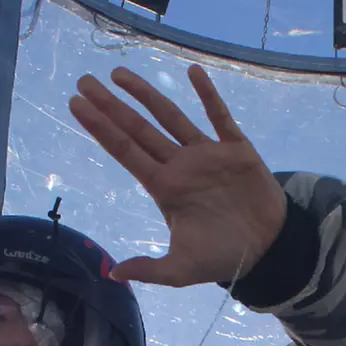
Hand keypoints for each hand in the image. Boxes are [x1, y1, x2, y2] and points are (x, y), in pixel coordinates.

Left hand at [68, 65, 286, 287]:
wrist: (269, 249)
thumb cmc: (222, 257)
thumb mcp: (182, 269)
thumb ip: (150, 269)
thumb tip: (113, 273)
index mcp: (164, 187)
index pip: (125, 151)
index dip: (100, 129)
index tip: (76, 105)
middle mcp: (179, 164)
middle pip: (138, 129)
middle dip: (111, 105)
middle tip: (83, 81)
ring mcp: (206, 154)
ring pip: (170, 116)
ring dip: (146, 94)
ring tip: (118, 73)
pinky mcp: (236, 149)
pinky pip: (220, 117)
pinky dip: (208, 95)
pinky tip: (192, 72)